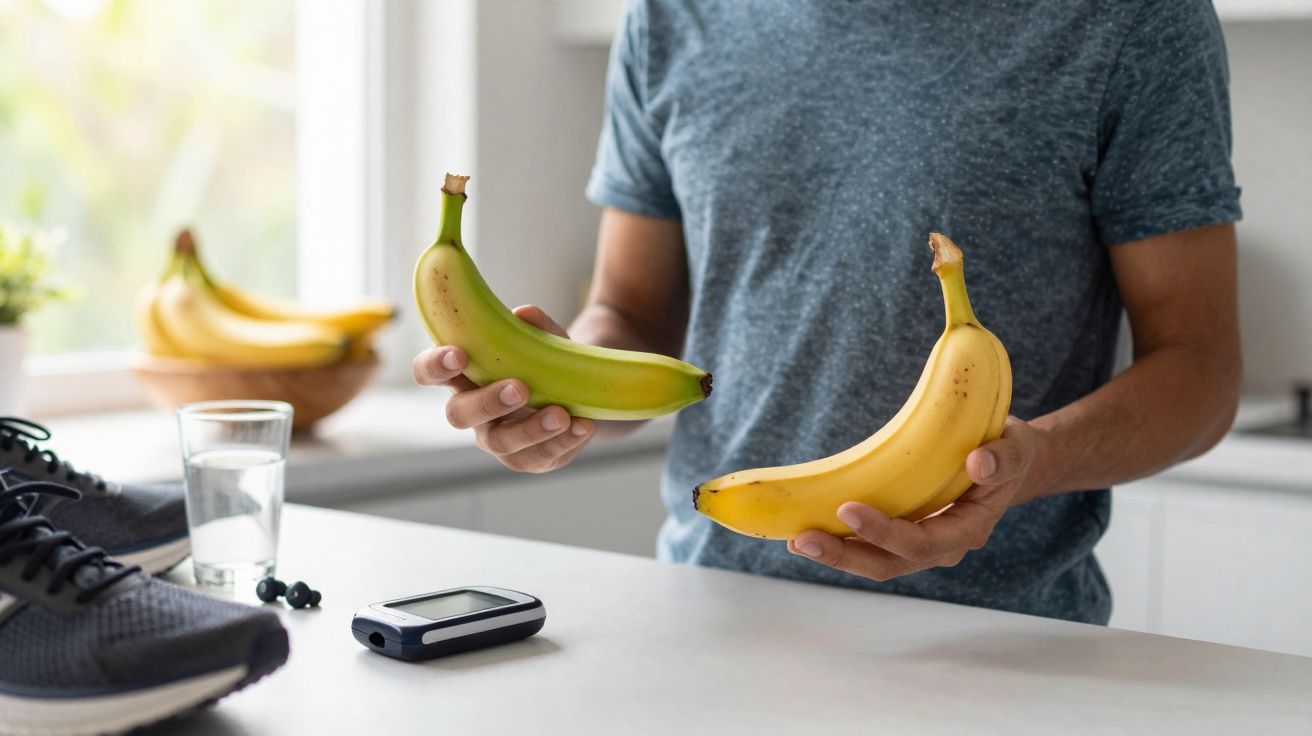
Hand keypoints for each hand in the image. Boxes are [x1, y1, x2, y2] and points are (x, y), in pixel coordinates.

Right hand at [412, 305, 593, 472]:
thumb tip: (526, 314)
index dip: (435, 366)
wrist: (580, 388)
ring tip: (560, 415)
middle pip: (459, 415)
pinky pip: (539, 457)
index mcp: (463, 375)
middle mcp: (472, 410)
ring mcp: (498, 438)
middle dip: (486, 402)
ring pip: (501, 442)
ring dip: (530, 429)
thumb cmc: (544, 359)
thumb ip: (536, 326)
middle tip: (519, 389)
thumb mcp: (545, 337)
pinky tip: (583, 426)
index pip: (429, 372)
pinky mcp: (527, 458)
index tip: (458, 355)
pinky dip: (564, 441)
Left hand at [787, 417, 1042, 580]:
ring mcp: (921, 544)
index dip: (885, 532)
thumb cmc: (1007, 450)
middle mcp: (943, 546)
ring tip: (796, 541)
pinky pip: (870, 547)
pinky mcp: (903, 534)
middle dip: (845, 554)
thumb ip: (1004, 457)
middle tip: (803, 539)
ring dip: (836, 554)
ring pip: (875, 561)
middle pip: (890, 563)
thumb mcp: (1017, 447)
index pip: (923, 542)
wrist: (1006, 463)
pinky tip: (805, 533)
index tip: (847, 509)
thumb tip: (979, 461)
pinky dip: (840, 542)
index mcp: (969, 528)